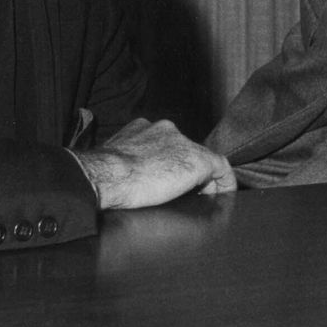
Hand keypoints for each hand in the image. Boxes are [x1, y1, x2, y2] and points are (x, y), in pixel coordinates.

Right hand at [74, 117, 237, 209]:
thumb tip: (127, 179)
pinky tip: (224, 195)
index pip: (167, 145)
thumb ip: (126, 161)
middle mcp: (165, 130)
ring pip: (202, 159)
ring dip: (203, 178)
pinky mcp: (197, 159)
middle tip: (189, 193)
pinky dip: (224, 181)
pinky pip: (220, 168)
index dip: (173, 163)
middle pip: (186, 150)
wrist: (105, 176)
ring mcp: (183, 143)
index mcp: (143, 129)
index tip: (171, 180)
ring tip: (203, 197)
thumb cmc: (102, 176)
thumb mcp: (113, 162)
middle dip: (188, 171)